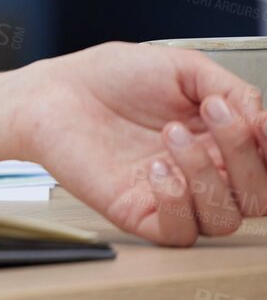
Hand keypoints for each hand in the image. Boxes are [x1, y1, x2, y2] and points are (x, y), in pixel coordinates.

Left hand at [8, 41, 266, 244]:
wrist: (53, 92)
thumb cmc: (109, 78)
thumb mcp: (181, 67)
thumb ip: (231, 88)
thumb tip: (261, 117)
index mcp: (219, 142)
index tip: (259, 121)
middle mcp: (202, 173)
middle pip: (259, 197)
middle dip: (244, 153)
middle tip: (212, 112)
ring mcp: (172, 197)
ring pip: (225, 219)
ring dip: (207, 175)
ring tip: (171, 133)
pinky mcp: (139, 212)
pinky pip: (179, 232)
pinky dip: (176, 201)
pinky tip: (155, 168)